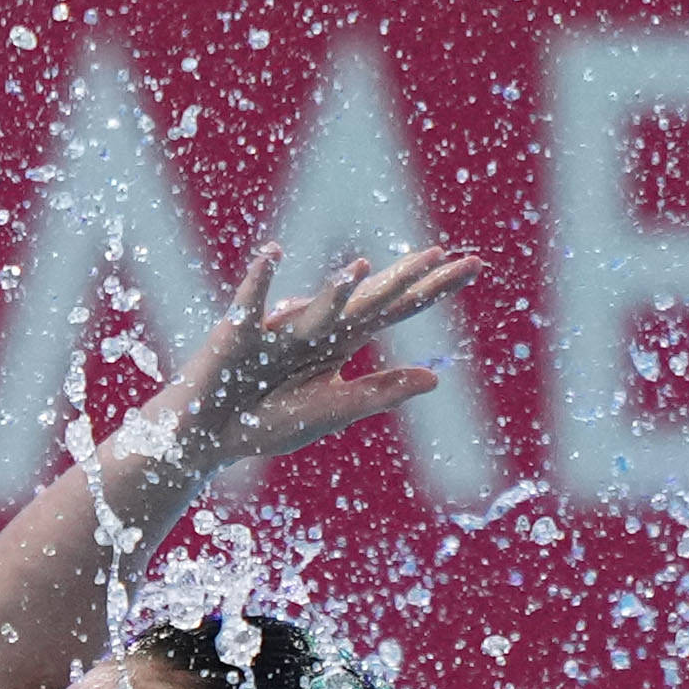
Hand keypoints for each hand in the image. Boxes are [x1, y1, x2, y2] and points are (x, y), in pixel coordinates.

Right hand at [134, 240, 481, 478]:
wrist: (213, 435)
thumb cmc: (270, 421)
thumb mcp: (335, 408)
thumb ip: (381, 391)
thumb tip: (436, 378)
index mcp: (342, 338)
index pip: (399, 307)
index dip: (434, 287)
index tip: (476, 264)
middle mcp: (318, 325)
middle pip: (372, 297)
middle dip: (409, 276)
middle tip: (449, 253)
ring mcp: (282, 329)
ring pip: (317, 307)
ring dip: (337, 290)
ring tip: (362, 268)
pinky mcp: (241, 336)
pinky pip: (252, 304)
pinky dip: (260, 281)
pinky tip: (272, 253)